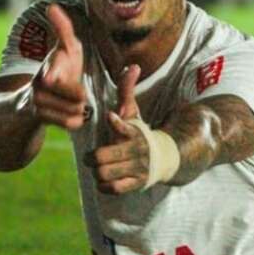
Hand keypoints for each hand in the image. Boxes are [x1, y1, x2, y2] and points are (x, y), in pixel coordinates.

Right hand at [32, 4, 85, 129]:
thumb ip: (62, 29)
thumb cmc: (60, 68)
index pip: (53, 68)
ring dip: (79, 109)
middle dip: (80, 95)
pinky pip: (68, 123)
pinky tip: (71, 116)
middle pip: (75, 94)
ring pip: (75, 109)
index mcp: (49, 62)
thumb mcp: (65, 49)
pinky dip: (73, 121)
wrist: (29, 101)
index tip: (50, 78)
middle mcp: (40, 80)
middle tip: (79, 93)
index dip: (53, 73)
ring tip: (73, 103)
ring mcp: (38, 99)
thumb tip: (52, 6)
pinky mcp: (39, 117)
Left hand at [86, 65, 150, 193]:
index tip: (110, 116)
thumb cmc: (139, 130)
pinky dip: (104, 185)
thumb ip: (127, 90)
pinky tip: (104, 179)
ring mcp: (136, 169)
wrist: (163, 157)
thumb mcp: (134, 110)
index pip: (125, 127)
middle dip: (93, 158)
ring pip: (106, 174)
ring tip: (98, 168)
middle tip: (90, 156)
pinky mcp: (136, 183)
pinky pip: (114, 188)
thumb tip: (132, 65)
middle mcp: (136, 151)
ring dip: (97, 172)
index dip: (117, 123)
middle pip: (105, 157)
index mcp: (134, 131)